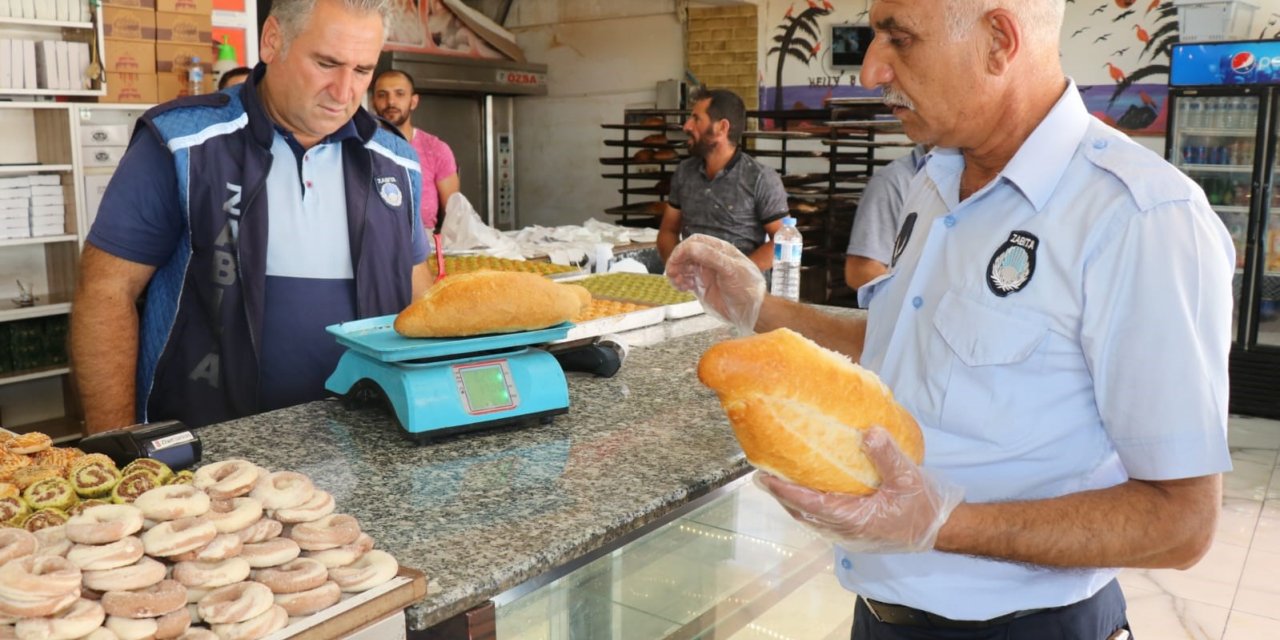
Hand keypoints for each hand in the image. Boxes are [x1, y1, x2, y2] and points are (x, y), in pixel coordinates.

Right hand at [665, 234, 765, 335]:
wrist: (751, 311)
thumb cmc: (747, 289)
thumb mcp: (731, 270)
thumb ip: (711, 257)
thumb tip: (691, 247)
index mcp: (720, 250)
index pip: (697, 242)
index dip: (684, 248)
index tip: (676, 259)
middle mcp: (711, 260)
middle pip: (687, 254)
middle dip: (677, 261)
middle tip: (671, 272)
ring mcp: (706, 273)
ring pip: (684, 267)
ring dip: (676, 272)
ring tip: (677, 282)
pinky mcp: (702, 286)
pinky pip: (685, 280)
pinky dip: (679, 282)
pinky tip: (682, 288)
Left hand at [754, 427, 963, 552]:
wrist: (938, 529)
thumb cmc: (922, 506)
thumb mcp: (908, 477)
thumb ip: (887, 455)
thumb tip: (869, 432)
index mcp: (854, 517)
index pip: (810, 504)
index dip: (785, 491)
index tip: (765, 477)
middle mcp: (844, 529)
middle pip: (802, 512)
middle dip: (780, 493)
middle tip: (762, 472)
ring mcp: (846, 532)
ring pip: (809, 516)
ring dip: (791, 499)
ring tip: (775, 478)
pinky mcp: (851, 530)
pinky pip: (820, 517)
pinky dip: (806, 503)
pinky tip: (804, 487)